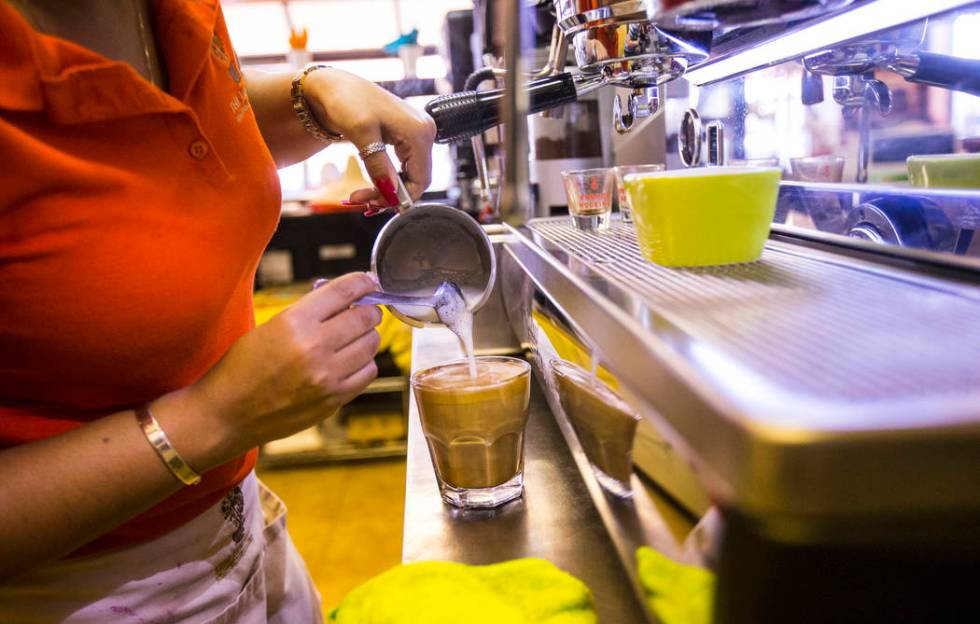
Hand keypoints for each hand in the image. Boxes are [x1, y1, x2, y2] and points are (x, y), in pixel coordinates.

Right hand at [172, 273, 382, 468]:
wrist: (227, 413)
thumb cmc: (243, 367)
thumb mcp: (271, 326)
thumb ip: (310, 312)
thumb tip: (346, 299)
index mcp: (295, 323)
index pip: (344, 292)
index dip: (362, 282)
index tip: (368, 282)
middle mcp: (314, 348)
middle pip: (365, 318)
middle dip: (369, 310)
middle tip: (366, 311)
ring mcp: (327, 376)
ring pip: (371, 344)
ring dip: (367, 336)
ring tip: (354, 337)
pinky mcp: (333, 399)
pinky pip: (368, 372)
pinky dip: (364, 363)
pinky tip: (351, 361)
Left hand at [304, 67, 436, 206]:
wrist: (333, 86)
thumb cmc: (346, 101)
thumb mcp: (361, 134)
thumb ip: (378, 165)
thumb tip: (391, 193)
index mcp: (419, 131)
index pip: (420, 179)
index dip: (399, 197)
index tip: (372, 204)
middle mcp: (424, 131)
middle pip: (416, 179)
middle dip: (390, 194)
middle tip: (361, 202)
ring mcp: (417, 133)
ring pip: (409, 175)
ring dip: (387, 188)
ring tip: (360, 195)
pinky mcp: (406, 135)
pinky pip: (403, 165)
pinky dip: (387, 178)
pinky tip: (371, 184)